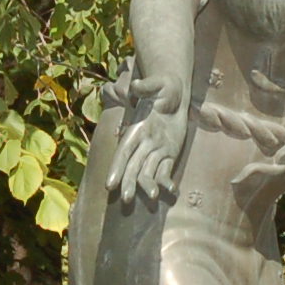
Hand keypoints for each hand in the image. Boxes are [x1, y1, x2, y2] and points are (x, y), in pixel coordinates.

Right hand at [105, 80, 192, 204]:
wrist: (174, 92)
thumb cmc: (164, 86)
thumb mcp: (157, 84)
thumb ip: (147, 87)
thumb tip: (136, 86)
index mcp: (137, 129)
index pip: (124, 152)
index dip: (117, 168)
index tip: (109, 184)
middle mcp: (143, 143)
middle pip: (133, 167)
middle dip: (128, 183)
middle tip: (126, 200)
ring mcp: (155, 150)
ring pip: (148, 172)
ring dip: (148, 185)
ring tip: (153, 198)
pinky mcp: (168, 153)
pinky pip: (165, 170)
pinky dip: (166, 181)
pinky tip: (171, 191)